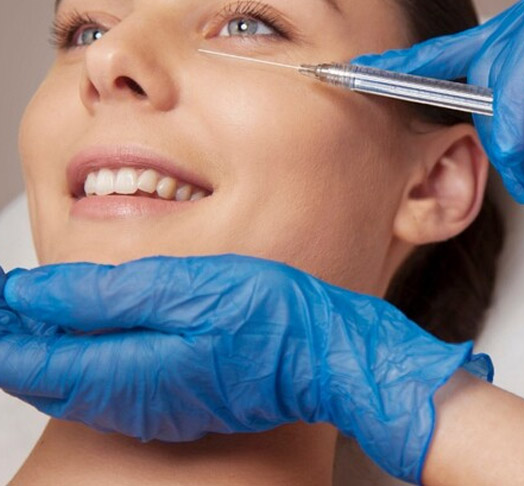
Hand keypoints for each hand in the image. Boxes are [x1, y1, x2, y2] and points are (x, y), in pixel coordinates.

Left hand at [0, 255, 491, 483]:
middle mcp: (133, 401)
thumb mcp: (184, 288)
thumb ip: (106, 294)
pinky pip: (110, 384)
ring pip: (77, 381)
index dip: (4, 326)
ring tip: (31, 309)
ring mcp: (155, 405)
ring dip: (47, 347)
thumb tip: (35, 294)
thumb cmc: (266, 317)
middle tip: (3, 300)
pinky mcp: (175, 398)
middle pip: (47, 375)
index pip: (34, 356)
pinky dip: (84, 355)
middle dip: (16, 338)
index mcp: (129, 372)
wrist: (322, 352)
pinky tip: (88, 330)